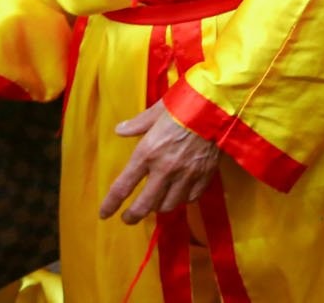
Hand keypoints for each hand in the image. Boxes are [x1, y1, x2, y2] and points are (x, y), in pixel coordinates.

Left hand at [98, 104, 220, 224]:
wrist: (218, 106)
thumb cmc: (184, 104)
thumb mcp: (157, 111)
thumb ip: (137, 124)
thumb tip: (120, 130)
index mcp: (147, 153)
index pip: (122, 187)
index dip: (110, 204)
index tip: (104, 213)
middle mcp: (164, 169)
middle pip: (144, 205)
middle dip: (132, 216)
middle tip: (128, 218)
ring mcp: (186, 175)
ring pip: (168, 205)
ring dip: (159, 206)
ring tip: (156, 202)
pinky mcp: (205, 176)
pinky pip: (191, 198)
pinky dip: (184, 199)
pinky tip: (181, 193)